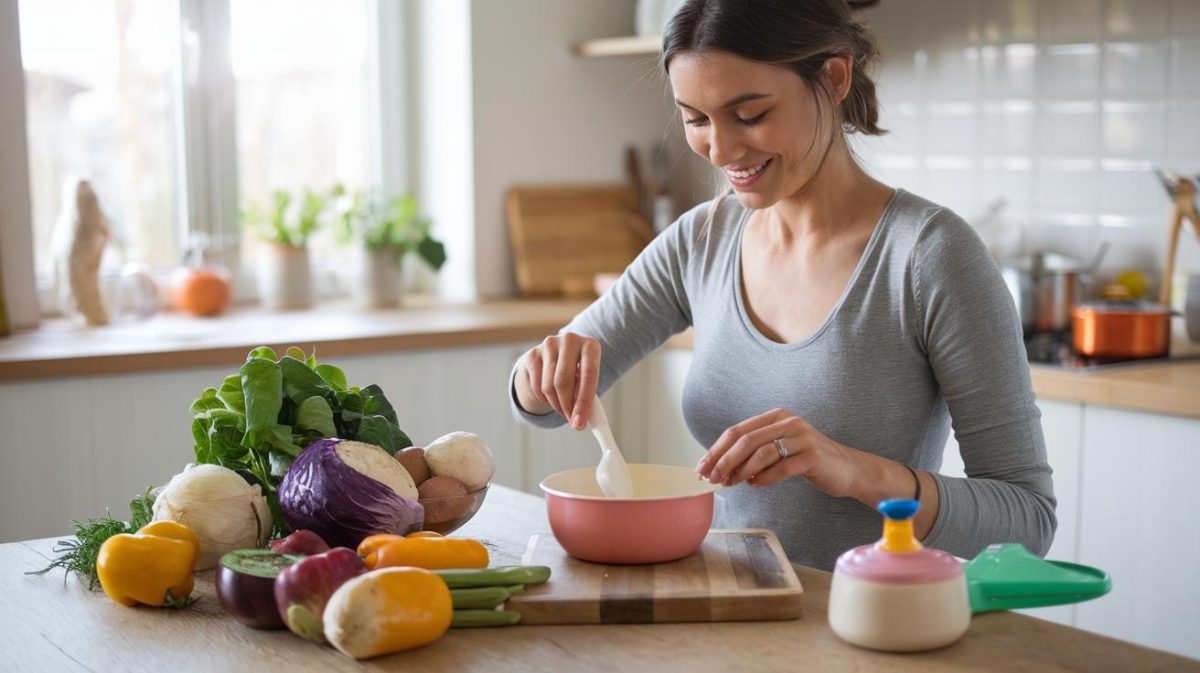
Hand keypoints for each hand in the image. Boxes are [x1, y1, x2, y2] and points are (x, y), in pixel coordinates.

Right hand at [515, 332, 600, 429]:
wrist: (557, 356)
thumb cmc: (579, 372)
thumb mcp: (588, 379)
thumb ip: (588, 397)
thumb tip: (582, 421)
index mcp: (590, 345)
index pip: (588, 375)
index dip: (584, 402)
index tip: (580, 423)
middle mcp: (569, 340)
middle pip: (563, 380)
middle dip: (567, 407)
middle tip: (571, 422)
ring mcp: (549, 345)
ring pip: (549, 387)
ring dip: (557, 406)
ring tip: (564, 409)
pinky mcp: (532, 354)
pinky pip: (537, 387)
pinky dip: (545, 400)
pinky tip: (551, 397)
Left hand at [695, 408, 859, 494]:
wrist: (848, 469)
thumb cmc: (808, 460)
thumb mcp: (780, 448)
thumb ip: (754, 452)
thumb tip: (719, 467)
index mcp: (776, 417)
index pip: (737, 430)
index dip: (716, 449)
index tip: (702, 467)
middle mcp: (789, 423)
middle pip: (746, 440)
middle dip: (723, 461)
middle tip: (712, 478)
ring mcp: (802, 438)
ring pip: (761, 453)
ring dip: (741, 471)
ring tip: (732, 483)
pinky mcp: (813, 457)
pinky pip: (781, 468)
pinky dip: (763, 478)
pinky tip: (755, 485)